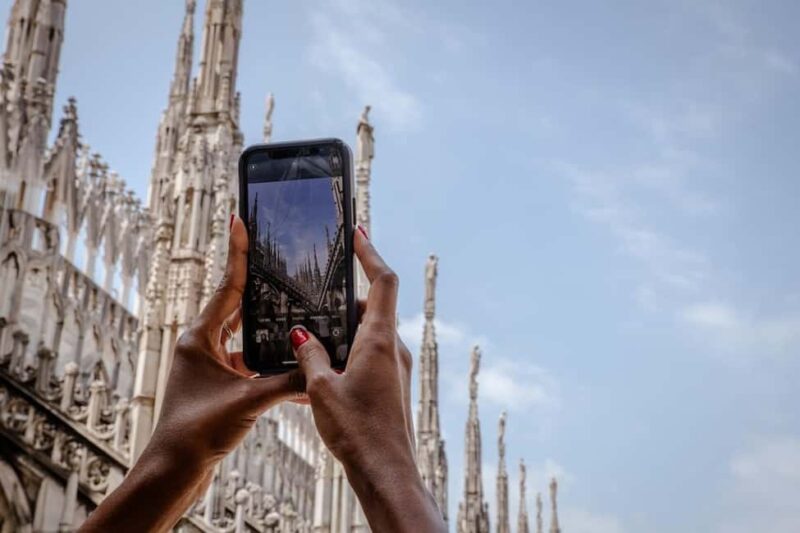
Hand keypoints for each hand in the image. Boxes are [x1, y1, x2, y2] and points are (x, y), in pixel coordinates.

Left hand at [80, 216, 302, 532]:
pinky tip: (291, 364)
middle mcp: (200, 345)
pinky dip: (268, 361)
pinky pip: (247, 362)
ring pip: (244, 335)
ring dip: (267, 327)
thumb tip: (323, 368)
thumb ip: (288, 379)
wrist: (176, 470)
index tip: (239, 219)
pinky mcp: (217, 384)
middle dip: (258, 286)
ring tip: (294, 308)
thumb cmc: (198, 432)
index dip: (236, 252)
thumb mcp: (249, 400)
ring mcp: (208, 365)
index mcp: (199, 337)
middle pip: (236, 306)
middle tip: (279, 260)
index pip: (225, 287)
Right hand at [291, 228, 445, 531]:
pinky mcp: (392, 385)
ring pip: (369, 334)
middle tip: (314, 296)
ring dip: (343, 330)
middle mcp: (393, 348)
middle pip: (371, 308)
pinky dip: (348, 352)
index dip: (370, 252)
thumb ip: (311, 356)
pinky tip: (321, 370)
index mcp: (380, 340)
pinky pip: (370, 356)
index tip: (357, 231)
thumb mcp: (321, 390)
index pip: (383, 281)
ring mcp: (395, 367)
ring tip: (310, 336)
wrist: (387, 473)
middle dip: (343, 299)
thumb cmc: (357, 431)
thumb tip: (302, 335)